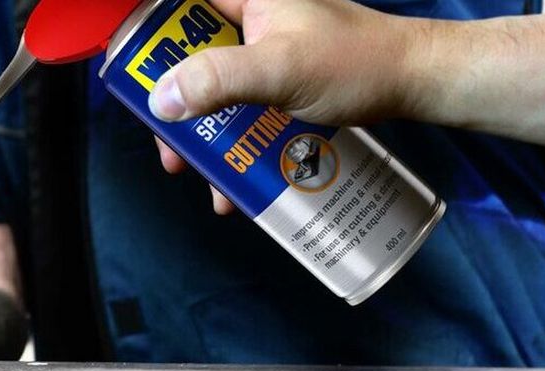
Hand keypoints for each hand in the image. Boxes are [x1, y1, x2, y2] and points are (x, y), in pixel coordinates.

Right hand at [148, 0, 426, 213]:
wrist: (415, 83)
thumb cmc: (356, 63)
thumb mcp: (280, 69)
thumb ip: (219, 79)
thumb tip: (161, 100)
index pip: (175, 11)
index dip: (145, 40)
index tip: (129, 77)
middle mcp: (248, 17)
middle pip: (186, 55)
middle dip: (172, 104)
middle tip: (167, 142)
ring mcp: (263, 50)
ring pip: (211, 87)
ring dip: (200, 133)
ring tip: (197, 170)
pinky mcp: (278, 80)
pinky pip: (238, 107)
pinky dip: (230, 141)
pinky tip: (233, 181)